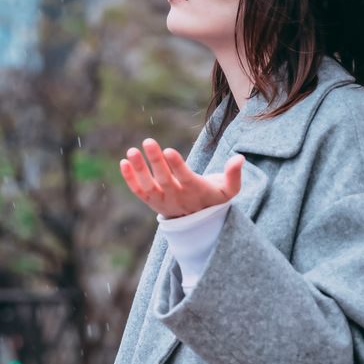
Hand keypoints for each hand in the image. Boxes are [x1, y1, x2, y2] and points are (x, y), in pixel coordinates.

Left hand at [120, 137, 242, 218]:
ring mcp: (162, 200)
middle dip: (155, 161)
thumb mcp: (229, 190)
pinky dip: (130, 179)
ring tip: (131, 151)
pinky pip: (138, 191)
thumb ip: (234, 175)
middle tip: (148, 141)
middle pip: (164, 180)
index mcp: (195, 191)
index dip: (177, 166)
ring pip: (147, 186)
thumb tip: (239, 158)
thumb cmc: (214, 199)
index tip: (168, 150)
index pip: (185, 178)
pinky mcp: (152, 201)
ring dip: (138, 170)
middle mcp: (176, 197)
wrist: (198, 222)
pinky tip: (124, 162)